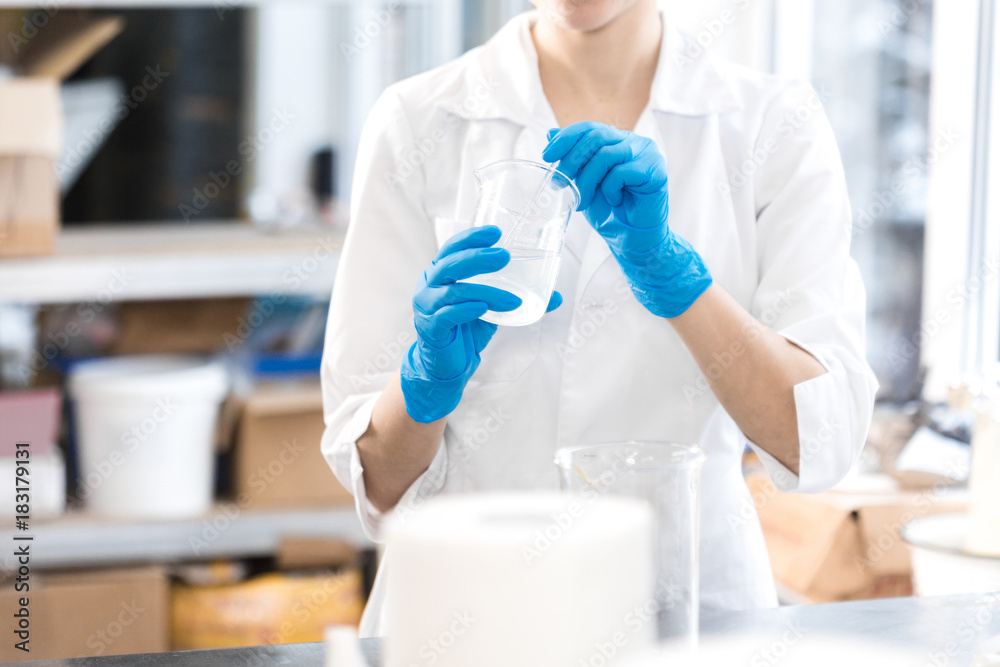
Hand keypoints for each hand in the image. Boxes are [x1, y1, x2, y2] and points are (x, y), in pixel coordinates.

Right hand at [400, 225, 561, 422]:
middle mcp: (429, 286)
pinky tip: (483, 309)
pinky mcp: (430, 328)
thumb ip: (516, 298)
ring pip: (455, 292)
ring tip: (514, 299)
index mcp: (440, 274)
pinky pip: (447, 315)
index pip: (452, 248)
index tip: (496, 232)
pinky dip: (466, 310)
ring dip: (486, 292)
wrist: (449, 365)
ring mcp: (426, 307)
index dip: (471, 237)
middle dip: (477, 258)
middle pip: (450, 264)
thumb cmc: (467, 329)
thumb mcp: (493, 309)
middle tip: (504, 257)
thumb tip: (556, 296)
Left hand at [543, 122, 711, 317]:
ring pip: (606, 155)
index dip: (566, 138)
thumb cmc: (610, 212)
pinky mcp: (655, 169)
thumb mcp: (584, 182)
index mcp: (617, 140)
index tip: (547, 155)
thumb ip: (572, 158)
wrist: (632, 239)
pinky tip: (614, 201)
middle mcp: (634, 142)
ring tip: (582, 202)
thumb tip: (550, 134)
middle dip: (571, 160)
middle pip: (597, 136)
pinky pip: (622, 172)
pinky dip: (610, 189)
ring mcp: (647, 153)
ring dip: (587, 181)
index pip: (590, 128)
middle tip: (559, 182)